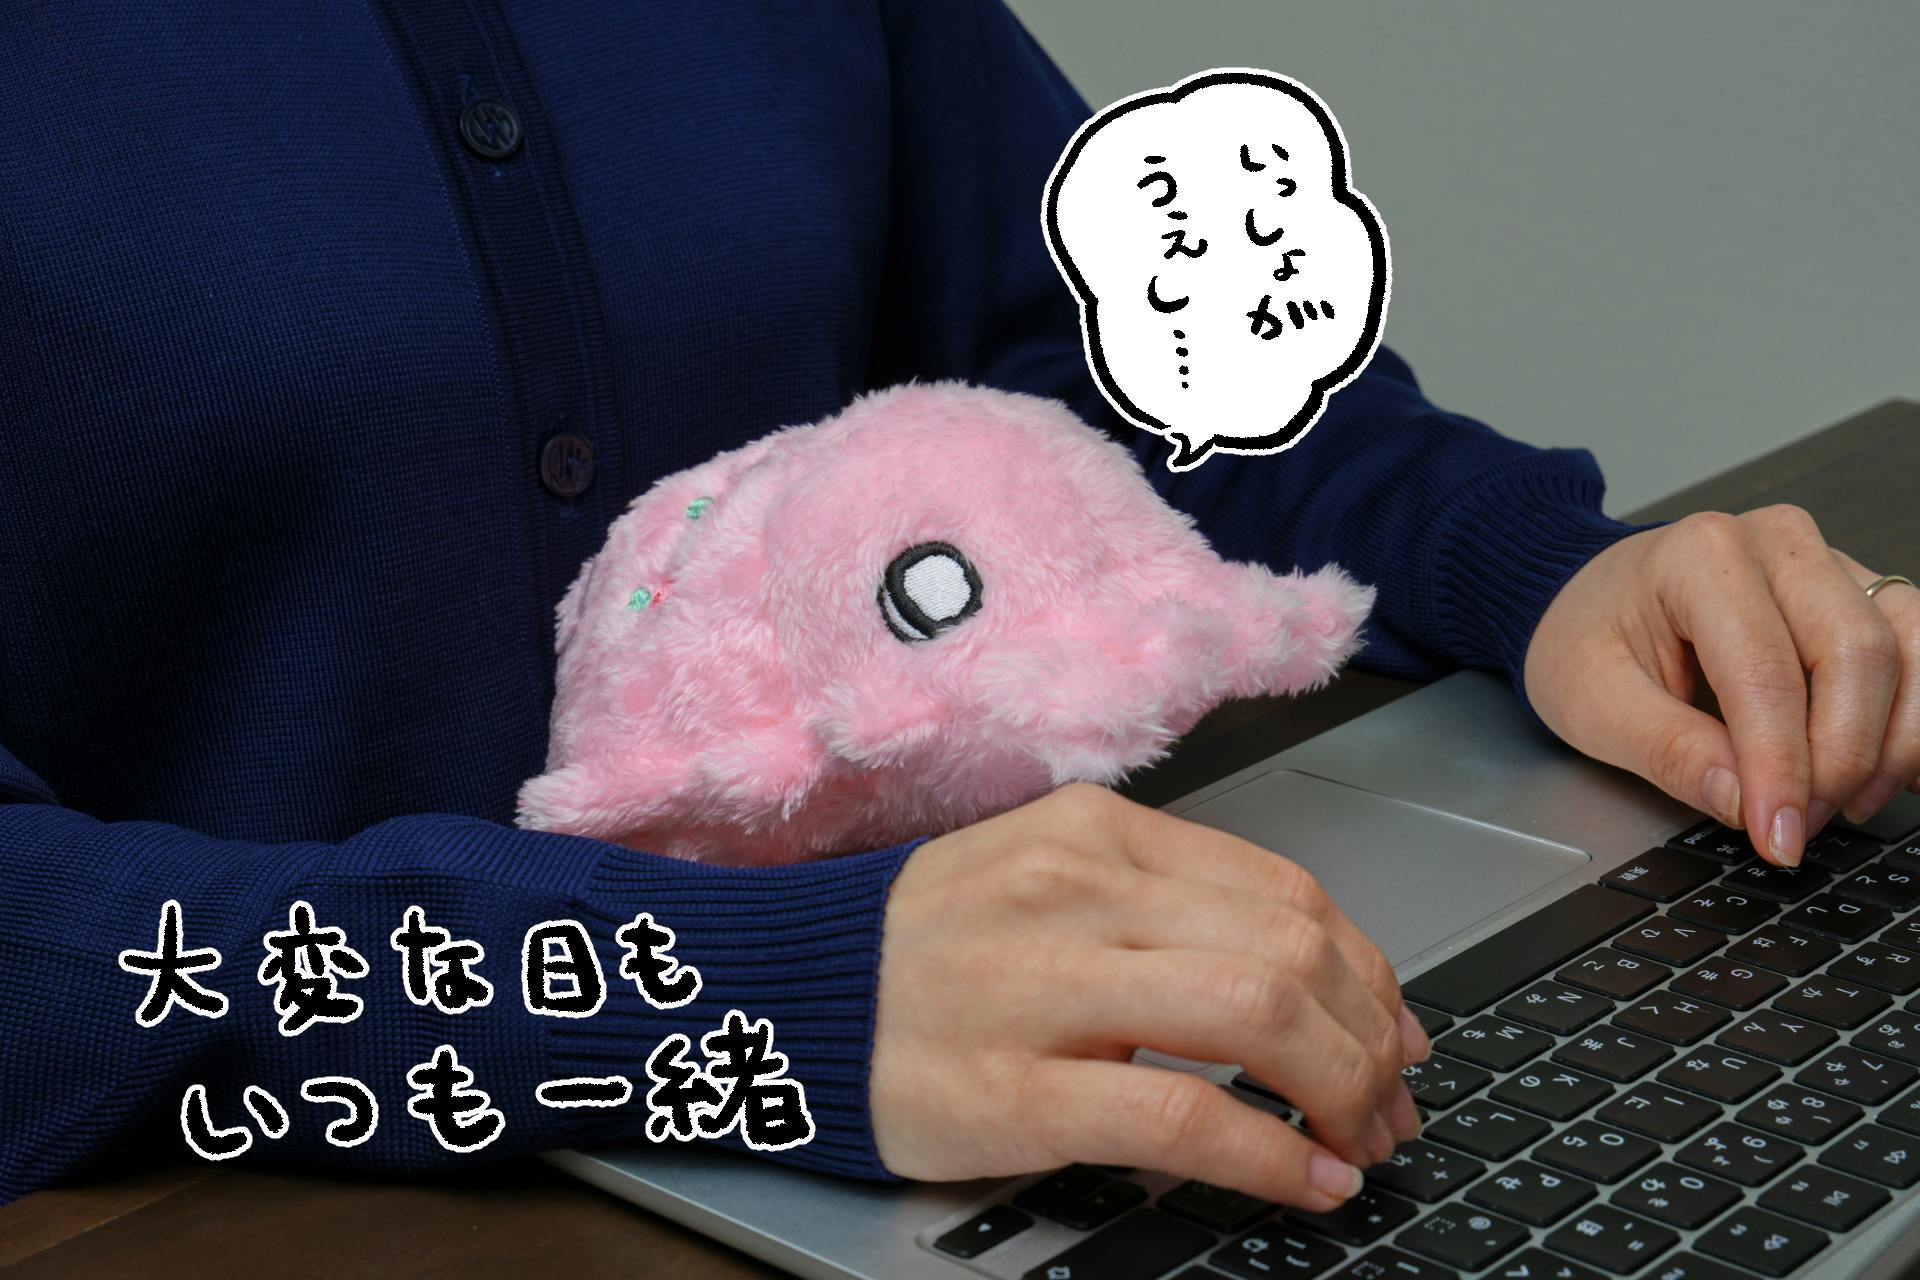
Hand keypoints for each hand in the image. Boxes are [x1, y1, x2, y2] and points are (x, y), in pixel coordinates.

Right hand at [869, 783, 1427, 1209]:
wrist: (776, 996)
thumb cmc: (918, 949)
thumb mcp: (1041, 882)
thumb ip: (1160, 907)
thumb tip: (1305, 972)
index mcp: (1094, 832)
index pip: (1283, 888)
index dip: (1369, 969)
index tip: (1395, 1027)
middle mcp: (1077, 888)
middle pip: (1291, 948)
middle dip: (1375, 1038)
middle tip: (1394, 1102)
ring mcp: (1043, 984)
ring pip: (1258, 1011)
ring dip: (1344, 1089)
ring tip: (1364, 1141)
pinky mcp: (1013, 1086)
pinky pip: (1182, 1112)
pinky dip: (1272, 1155)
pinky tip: (1309, 1181)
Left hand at [1525, 505, 1919, 865]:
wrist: (1585, 597)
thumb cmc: (1585, 635)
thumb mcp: (1592, 703)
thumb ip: (1669, 751)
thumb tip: (1745, 802)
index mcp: (1702, 556)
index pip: (1766, 671)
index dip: (1782, 766)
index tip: (1778, 835)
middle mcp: (1778, 545)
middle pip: (1856, 654)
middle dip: (1840, 758)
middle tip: (1799, 825)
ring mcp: (1827, 564)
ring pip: (1908, 649)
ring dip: (1891, 741)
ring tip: (1844, 804)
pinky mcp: (1856, 595)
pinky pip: (1918, 650)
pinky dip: (1911, 718)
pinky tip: (1881, 771)